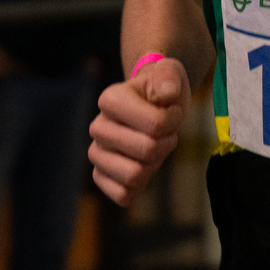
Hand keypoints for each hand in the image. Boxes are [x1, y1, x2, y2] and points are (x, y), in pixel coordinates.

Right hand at [90, 59, 187, 205]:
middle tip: (165, 132)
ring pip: (134, 176)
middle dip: (166, 143)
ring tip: (154, 148)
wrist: (153, 104)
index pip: (155, 124)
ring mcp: (97, 154)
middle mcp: (97, 128)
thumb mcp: (169, 73)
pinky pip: (123, 196)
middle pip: (147, 151)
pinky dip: (141, 186)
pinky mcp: (101, 176)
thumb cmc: (160, 89)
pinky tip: (143, 167)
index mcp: (109, 100)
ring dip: (154, 165)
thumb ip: (168, 78)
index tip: (171, 110)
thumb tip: (166, 95)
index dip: (173, 120)